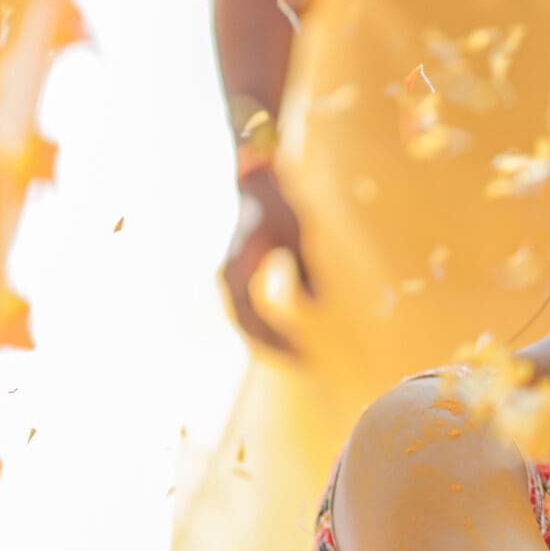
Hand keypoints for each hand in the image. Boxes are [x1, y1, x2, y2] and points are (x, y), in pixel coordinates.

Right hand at [221, 163, 314, 355]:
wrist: (256, 189)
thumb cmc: (280, 210)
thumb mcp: (300, 234)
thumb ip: (308, 268)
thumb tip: (319, 303)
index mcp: (242, 265)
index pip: (256, 311)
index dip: (277, 335)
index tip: (302, 349)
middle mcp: (231, 275)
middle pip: (246, 323)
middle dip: (273, 345)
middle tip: (304, 361)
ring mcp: (230, 278)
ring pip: (244, 320)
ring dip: (267, 340)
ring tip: (297, 356)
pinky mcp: (237, 279)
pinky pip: (246, 311)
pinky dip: (262, 328)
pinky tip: (285, 340)